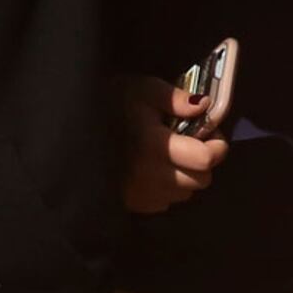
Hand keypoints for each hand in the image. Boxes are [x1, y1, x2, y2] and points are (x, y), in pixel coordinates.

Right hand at [116, 75, 230, 211]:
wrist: (75, 128)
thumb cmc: (112, 104)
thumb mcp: (144, 89)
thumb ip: (176, 98)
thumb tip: (204, 107)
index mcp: (157, 146)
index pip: (206, 159)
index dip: (216, 145)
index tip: (210, 133)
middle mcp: (152, 175)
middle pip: (202, 180)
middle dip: (203, 162)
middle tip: (191, 143)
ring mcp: (142, 194)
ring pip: (186, 193)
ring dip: (186, 176)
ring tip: (170, 156)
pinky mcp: (134, 204)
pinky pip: (166, 202)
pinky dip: (167, 188)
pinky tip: (154, 170)